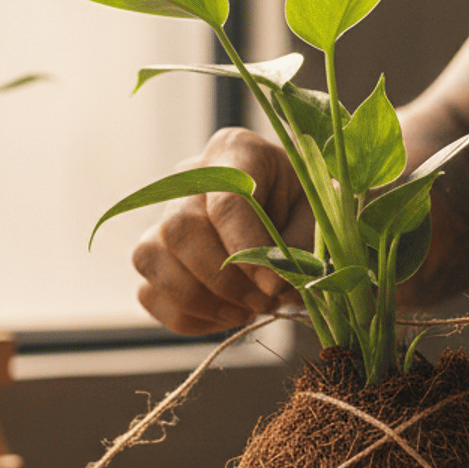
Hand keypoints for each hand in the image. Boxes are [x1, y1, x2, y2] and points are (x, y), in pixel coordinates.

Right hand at [131, 127, 315, 334]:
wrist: (289, 223)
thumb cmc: (307, 213)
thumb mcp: (319, 217)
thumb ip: (301, 245)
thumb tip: (272, 283)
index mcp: (236, 151)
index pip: (227, 198)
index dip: (248, 248)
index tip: (275, 284)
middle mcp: (189, 177)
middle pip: (181, 228)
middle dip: (225, 279)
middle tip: (265, 301)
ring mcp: (163, 216)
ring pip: (152, 258)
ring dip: (203, 300)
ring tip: (248, 308)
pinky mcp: (153, 257)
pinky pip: (148, 292)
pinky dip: (187, 316)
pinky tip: (226, 313)